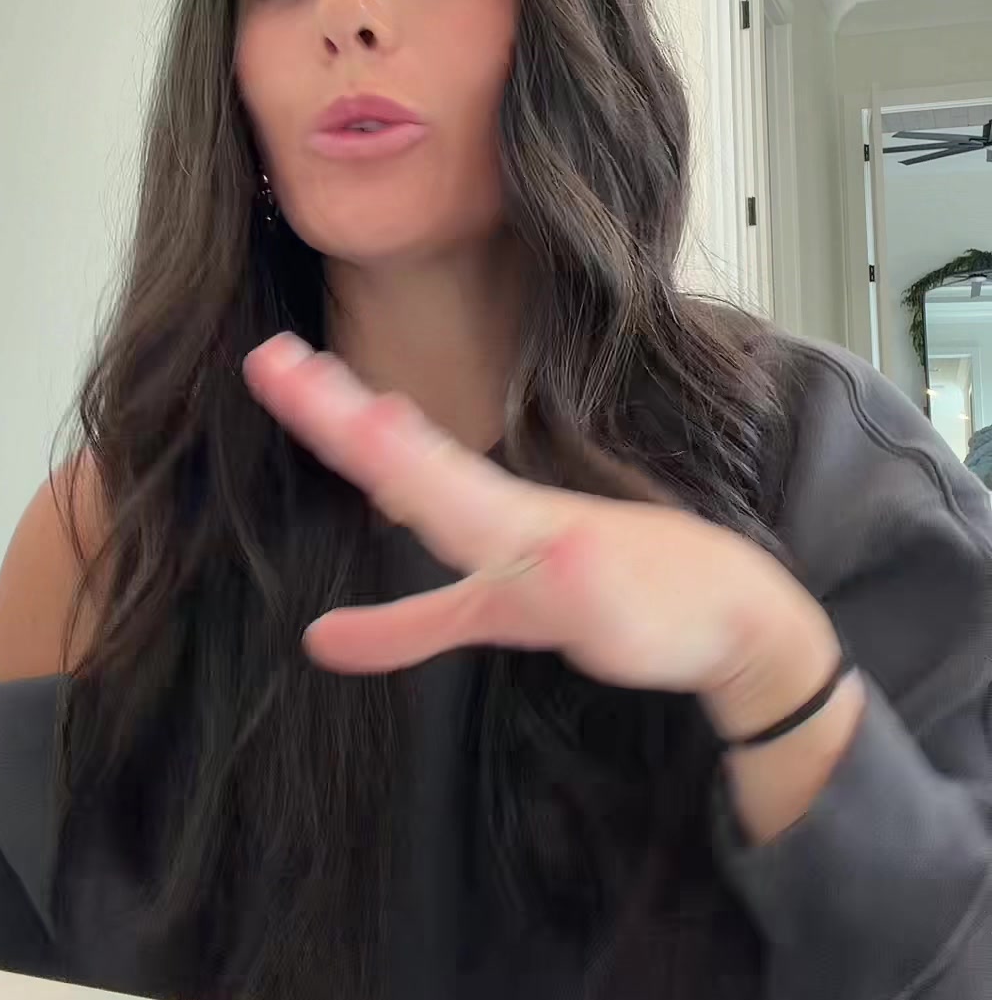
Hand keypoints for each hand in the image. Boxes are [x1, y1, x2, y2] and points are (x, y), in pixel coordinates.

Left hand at [242, 336, 839, 730]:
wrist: (730, 618)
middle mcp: (511, 517)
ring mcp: (551, 548)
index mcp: (488, 513)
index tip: (270, 366)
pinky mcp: (591, 591)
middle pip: (410, 464)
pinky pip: (541, 579)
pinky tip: (489, 555)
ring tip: (358, 416)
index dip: (329, 413)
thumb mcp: (497, 615)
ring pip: (468, 504)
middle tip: (269, 361)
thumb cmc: (623, 594)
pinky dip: (510, 557)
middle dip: (339, 416)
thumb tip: (317, 638)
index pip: (393, 456)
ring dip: (413, 461)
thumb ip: (409, 624)